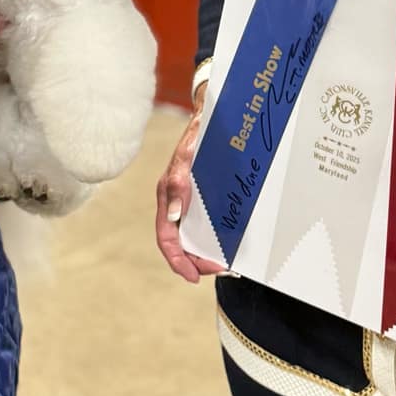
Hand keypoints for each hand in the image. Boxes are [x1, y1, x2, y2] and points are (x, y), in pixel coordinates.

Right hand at [155, 85, 224, 283]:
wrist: (212, 118)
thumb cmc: (198, 137)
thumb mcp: (187, 158)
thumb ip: (177, 185)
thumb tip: (175, 216)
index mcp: (167, 197)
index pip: (167, 238)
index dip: (178, 261)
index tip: (194, 277)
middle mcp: (175, 204)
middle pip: (180, 245)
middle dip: (197, 263)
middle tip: (223, 271)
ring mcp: (187, 203)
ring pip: (191, 240)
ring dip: (206, 256)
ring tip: (228, 267)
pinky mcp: (200, 201)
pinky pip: (203, 228)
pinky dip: (214, 243)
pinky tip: (228, 249)